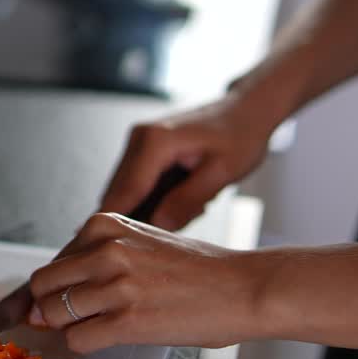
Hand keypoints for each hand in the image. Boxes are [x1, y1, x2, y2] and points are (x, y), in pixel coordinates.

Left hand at [28, 211, 257, 352]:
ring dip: (69, 326)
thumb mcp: (142, 241)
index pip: (53, 260)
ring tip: (100, 325)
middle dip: (50, 306)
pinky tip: (109, 337)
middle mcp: (106, 250)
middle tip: (72, 317)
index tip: (66, 298)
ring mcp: (115, 286)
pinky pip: (77, 339)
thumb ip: (100, 256)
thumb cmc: (200, 268)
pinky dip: (85, 344)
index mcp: (106, 226)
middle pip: (43, 286)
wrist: (241, 287)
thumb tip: (57, 287)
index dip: (57, 285)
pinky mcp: (127, 321)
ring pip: (53, 314)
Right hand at [100, 93, 273, 229]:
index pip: (126, 192)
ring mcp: (139, 141)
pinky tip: (183, 198)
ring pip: (126, 190)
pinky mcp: (144, 148)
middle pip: (118, 192)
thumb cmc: (241, 135)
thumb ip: (187, 201)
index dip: (117, 222)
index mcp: (155, 141)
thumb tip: (157, 227)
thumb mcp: (222, 173)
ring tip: (190, 208)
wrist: (247, 110)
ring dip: (147, 209)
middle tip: (168, 235)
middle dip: (135, 219)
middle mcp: (139, 137)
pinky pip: (137, 183)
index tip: (110, 248)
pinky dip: (153, 199)